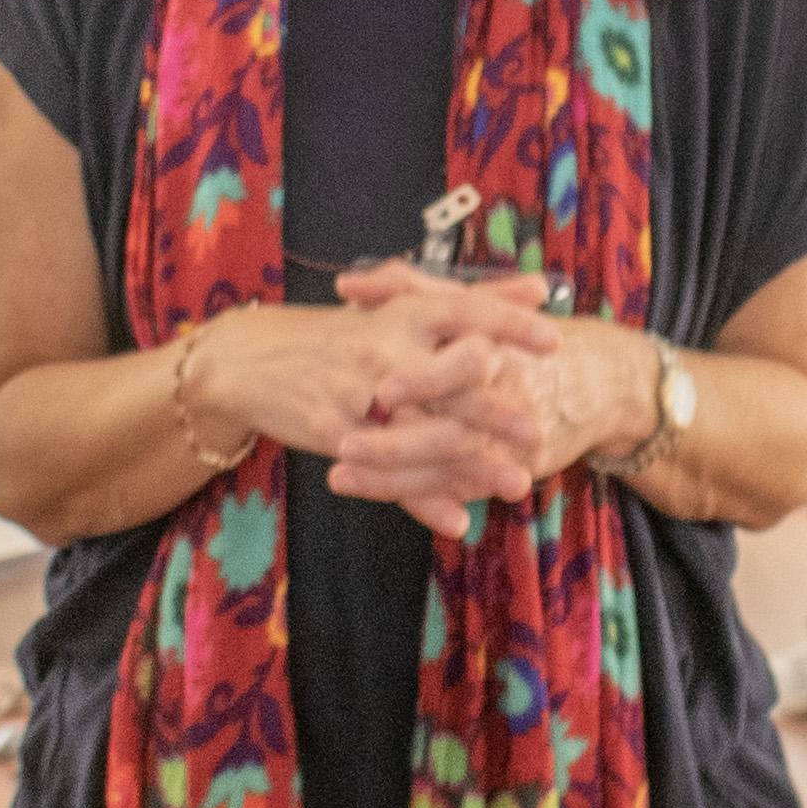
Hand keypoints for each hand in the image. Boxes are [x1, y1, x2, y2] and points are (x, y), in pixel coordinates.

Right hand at [195, 272, 557, 538]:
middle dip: (495, 411)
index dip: (509, 324)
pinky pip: (389, 473)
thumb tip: (542, 287)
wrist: (252, 361)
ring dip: (473, 466)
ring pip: (424, 435)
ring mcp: (357, 395)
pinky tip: (459, 519)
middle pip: (448, 379)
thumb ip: (476, 299)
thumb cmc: (341, 333)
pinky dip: (425, 500)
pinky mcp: (336, 435)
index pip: (463, 310)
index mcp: (402, 311)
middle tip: (536, 433)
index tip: (554, 342)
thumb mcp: (400, 306)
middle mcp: (382, 349)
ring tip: (516, 484)